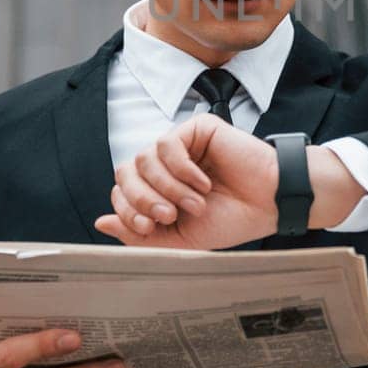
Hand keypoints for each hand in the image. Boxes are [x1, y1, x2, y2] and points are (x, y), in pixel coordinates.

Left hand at [94, 115, 363, 248]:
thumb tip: (100, 223)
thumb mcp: (179, 238)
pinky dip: (181, 169)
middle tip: (169, 216)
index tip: (151, 228)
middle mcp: (165, 166)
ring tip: (195, 202)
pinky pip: (167, 144)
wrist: (268, 205)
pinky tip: (203, 183)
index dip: (128, 210)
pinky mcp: (197, 129)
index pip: (122, 191)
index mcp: (159, 190)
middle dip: (142, 199)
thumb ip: (139, 232)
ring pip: (144, 158)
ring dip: (167, 187)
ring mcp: (181, 146)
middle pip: (126, 172)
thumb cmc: (231, 220)